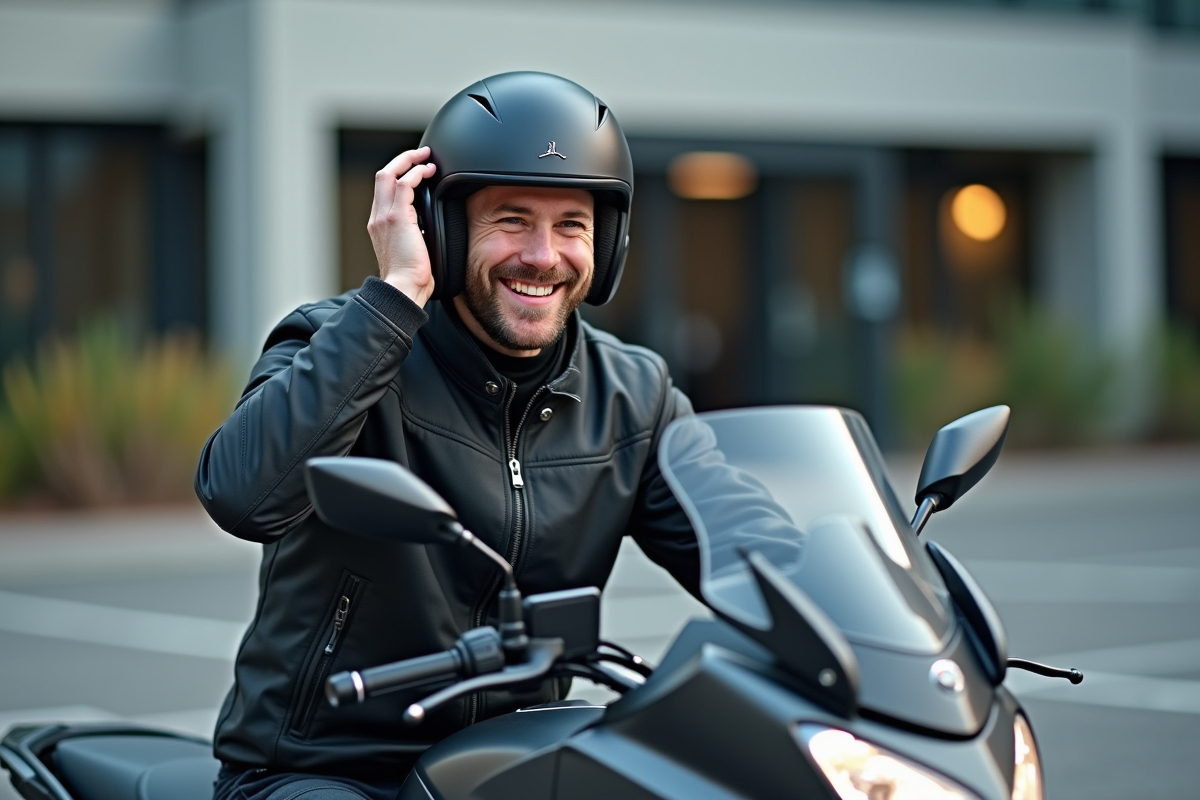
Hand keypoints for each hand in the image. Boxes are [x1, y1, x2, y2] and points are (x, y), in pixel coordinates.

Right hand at [367, 146, 437, 304]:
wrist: (403, 289)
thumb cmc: (410, 279)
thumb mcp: (412, 251)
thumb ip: (416, 234)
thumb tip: (430, 227)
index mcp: (379, 225)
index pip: (384, 191)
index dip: (399, 175)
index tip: (416, 169)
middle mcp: (377, 218)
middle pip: (382, 175)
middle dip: (402, 160)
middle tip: (421, 154)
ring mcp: (384, 216)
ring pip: (390, 174)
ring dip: (410, 161)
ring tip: (427, 158)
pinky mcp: (396, 218)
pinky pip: (404, 185)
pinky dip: (416, 174)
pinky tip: (428, 172)